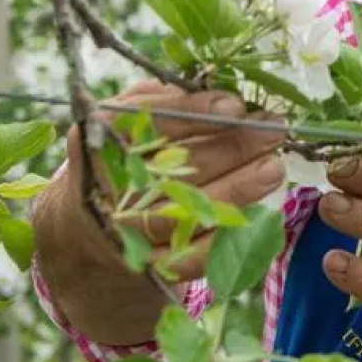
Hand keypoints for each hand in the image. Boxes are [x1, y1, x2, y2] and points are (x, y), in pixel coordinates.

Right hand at [60, 79, 285, 281]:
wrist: (87, 229)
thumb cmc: (123, 159)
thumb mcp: (132, 120)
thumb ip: (167, 102)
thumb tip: (223, 95)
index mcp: (102, 141)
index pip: (151, 123)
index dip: (196, 113)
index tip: (236, 106)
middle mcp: (109, 187)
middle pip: (177, 167)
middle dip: (233, 147)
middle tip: (274, 131)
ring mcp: (125, 231)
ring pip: (186, 211)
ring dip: (237, 190)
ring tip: (274, 168)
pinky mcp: (144, 267)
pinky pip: (190, 256)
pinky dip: (225, 237)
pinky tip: (258, 217)